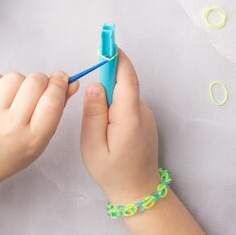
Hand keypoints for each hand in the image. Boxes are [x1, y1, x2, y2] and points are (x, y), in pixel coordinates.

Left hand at [0, 71, 78, 186]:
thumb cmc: (12, 150)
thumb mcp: (40, 138)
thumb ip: (57, 109)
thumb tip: (71, 82)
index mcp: (32, 139)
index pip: (52, 101)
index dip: (58, 85)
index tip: (60, 79)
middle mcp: (10, 127)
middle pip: (35, 83)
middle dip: (41, 80)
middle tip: (37, 88)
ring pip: (15, 77)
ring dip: (20, 81)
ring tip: (15, 96)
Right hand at [80, 49, 159, 204]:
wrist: (139, 192)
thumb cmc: (112, 172)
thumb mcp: (93, 146)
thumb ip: (93, 114)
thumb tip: (94, 85)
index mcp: (129, 116)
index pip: (126, 78)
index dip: (117, 58)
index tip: (107, 42)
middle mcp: (141, 111)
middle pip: (123, 84)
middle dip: (105, 83)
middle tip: (90, 104)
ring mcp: (145, 115)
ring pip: (123, 95)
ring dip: (108, 99)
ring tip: (98, 129)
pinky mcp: (144, 120)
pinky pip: (126, 104)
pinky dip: (114, 108)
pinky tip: (106, 130)